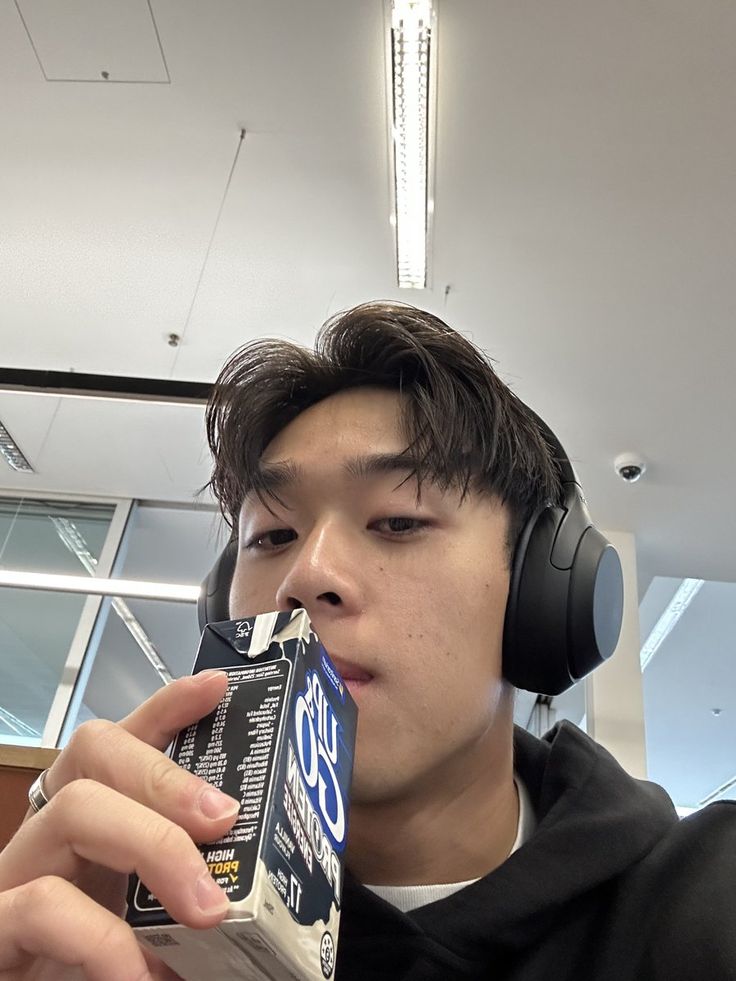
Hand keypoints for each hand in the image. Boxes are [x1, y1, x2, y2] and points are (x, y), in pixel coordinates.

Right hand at [0, 671, 238, 979]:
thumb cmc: (100, 969)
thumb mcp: (154, 917)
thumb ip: (189, 886)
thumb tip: (262, 875)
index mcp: (93, 824)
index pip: (124, 741)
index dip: (168, 706)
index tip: (217, 688)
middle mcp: (48, 837)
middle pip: (95, 751)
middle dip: (168, 775)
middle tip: (224, 821)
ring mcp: (15, 876)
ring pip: (73, 809)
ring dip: (152, 847)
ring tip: (207, 909)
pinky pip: (41, 904)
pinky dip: (103, 938)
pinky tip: (142, 974)